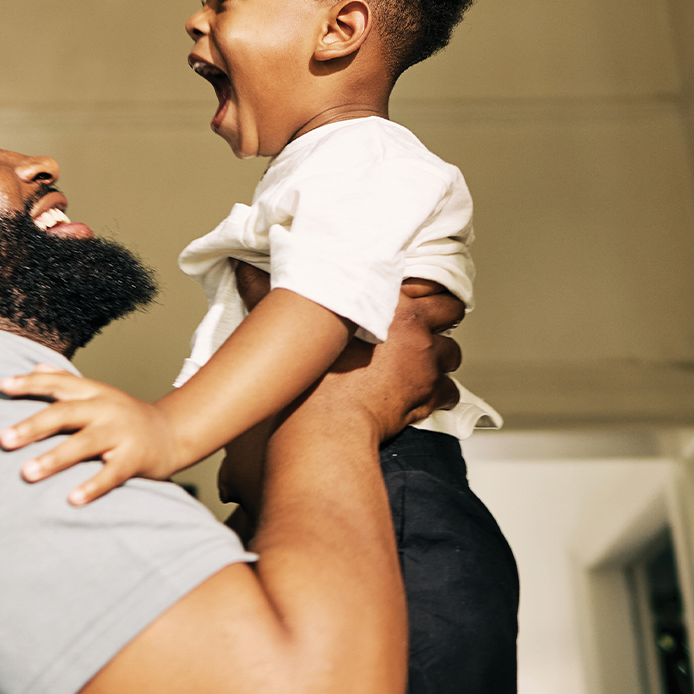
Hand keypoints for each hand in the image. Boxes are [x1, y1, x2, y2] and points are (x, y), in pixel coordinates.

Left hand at [0, 366, 187, 505]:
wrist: (172, 433)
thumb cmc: (125, 416)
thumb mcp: (99, 393)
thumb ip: (67, 382)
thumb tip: (34, 367)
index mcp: (94, 392)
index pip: (58, 383)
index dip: (30, 383)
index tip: (2, 386)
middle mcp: (106, 409)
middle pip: (66, 413)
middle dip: (33, 426)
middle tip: (3, 440)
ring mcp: (121, 434)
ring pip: (85, 444)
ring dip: (54, 459)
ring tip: (27, 473)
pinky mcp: (134, 459)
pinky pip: (111, 474)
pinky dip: (92, 486)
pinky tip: (72, 499)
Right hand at [220, 263, 463, 506]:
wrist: (324, 427)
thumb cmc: (309, 379)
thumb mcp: (287, 326)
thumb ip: (264, 292)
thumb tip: (242, 266)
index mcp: (386, 300)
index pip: (424, 280)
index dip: (420, 290)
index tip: (412, 297)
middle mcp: (414, 326)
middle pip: (451, 310)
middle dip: (442, 320)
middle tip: (424, 329)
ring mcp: (425, 362)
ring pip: (452, 353)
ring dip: (439, 359)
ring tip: (421, 366)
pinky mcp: (428, 395)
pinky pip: (449, 392)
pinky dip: (439, 395)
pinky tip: (421, 398)